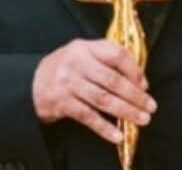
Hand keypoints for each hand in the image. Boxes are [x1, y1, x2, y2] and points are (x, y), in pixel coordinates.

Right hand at [32, 39, 156, 142]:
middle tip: (150, 106)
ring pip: (103, 99)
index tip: (145, 85)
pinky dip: (104, 127)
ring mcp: (67, 83)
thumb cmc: (65, 68)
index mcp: (85, 48)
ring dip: (126, 111)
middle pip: (112, 80)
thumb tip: (138, 78)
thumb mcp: (81, 54)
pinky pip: (87, 117)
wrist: (30, 83)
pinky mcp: (61, 103)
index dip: (134, 70)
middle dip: (135, 95)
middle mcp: (76, 63)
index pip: (115, 54)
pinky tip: (117, 135)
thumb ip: (105, 59)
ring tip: (142, 119)